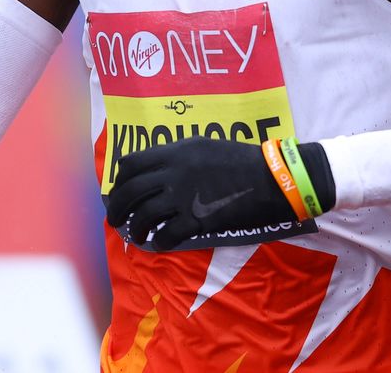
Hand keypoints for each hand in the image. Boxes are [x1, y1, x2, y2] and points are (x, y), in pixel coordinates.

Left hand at [106, 137, 334, 250]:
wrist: (274, 179)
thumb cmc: (244, 161)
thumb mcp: (207, 146)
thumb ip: (180, 156)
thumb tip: (159, 169)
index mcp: (177, 151)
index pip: (132, 163)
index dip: (120, 180)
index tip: (120, 191)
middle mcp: (175, 172)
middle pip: (130, 190)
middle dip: (117, 207)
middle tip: (116, 219)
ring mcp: (185, 196)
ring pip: (144, 215)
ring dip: (136, 228)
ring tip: (137, 235)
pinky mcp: (199, 220)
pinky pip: (167, 234)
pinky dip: (158, 242)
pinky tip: (158, 244)